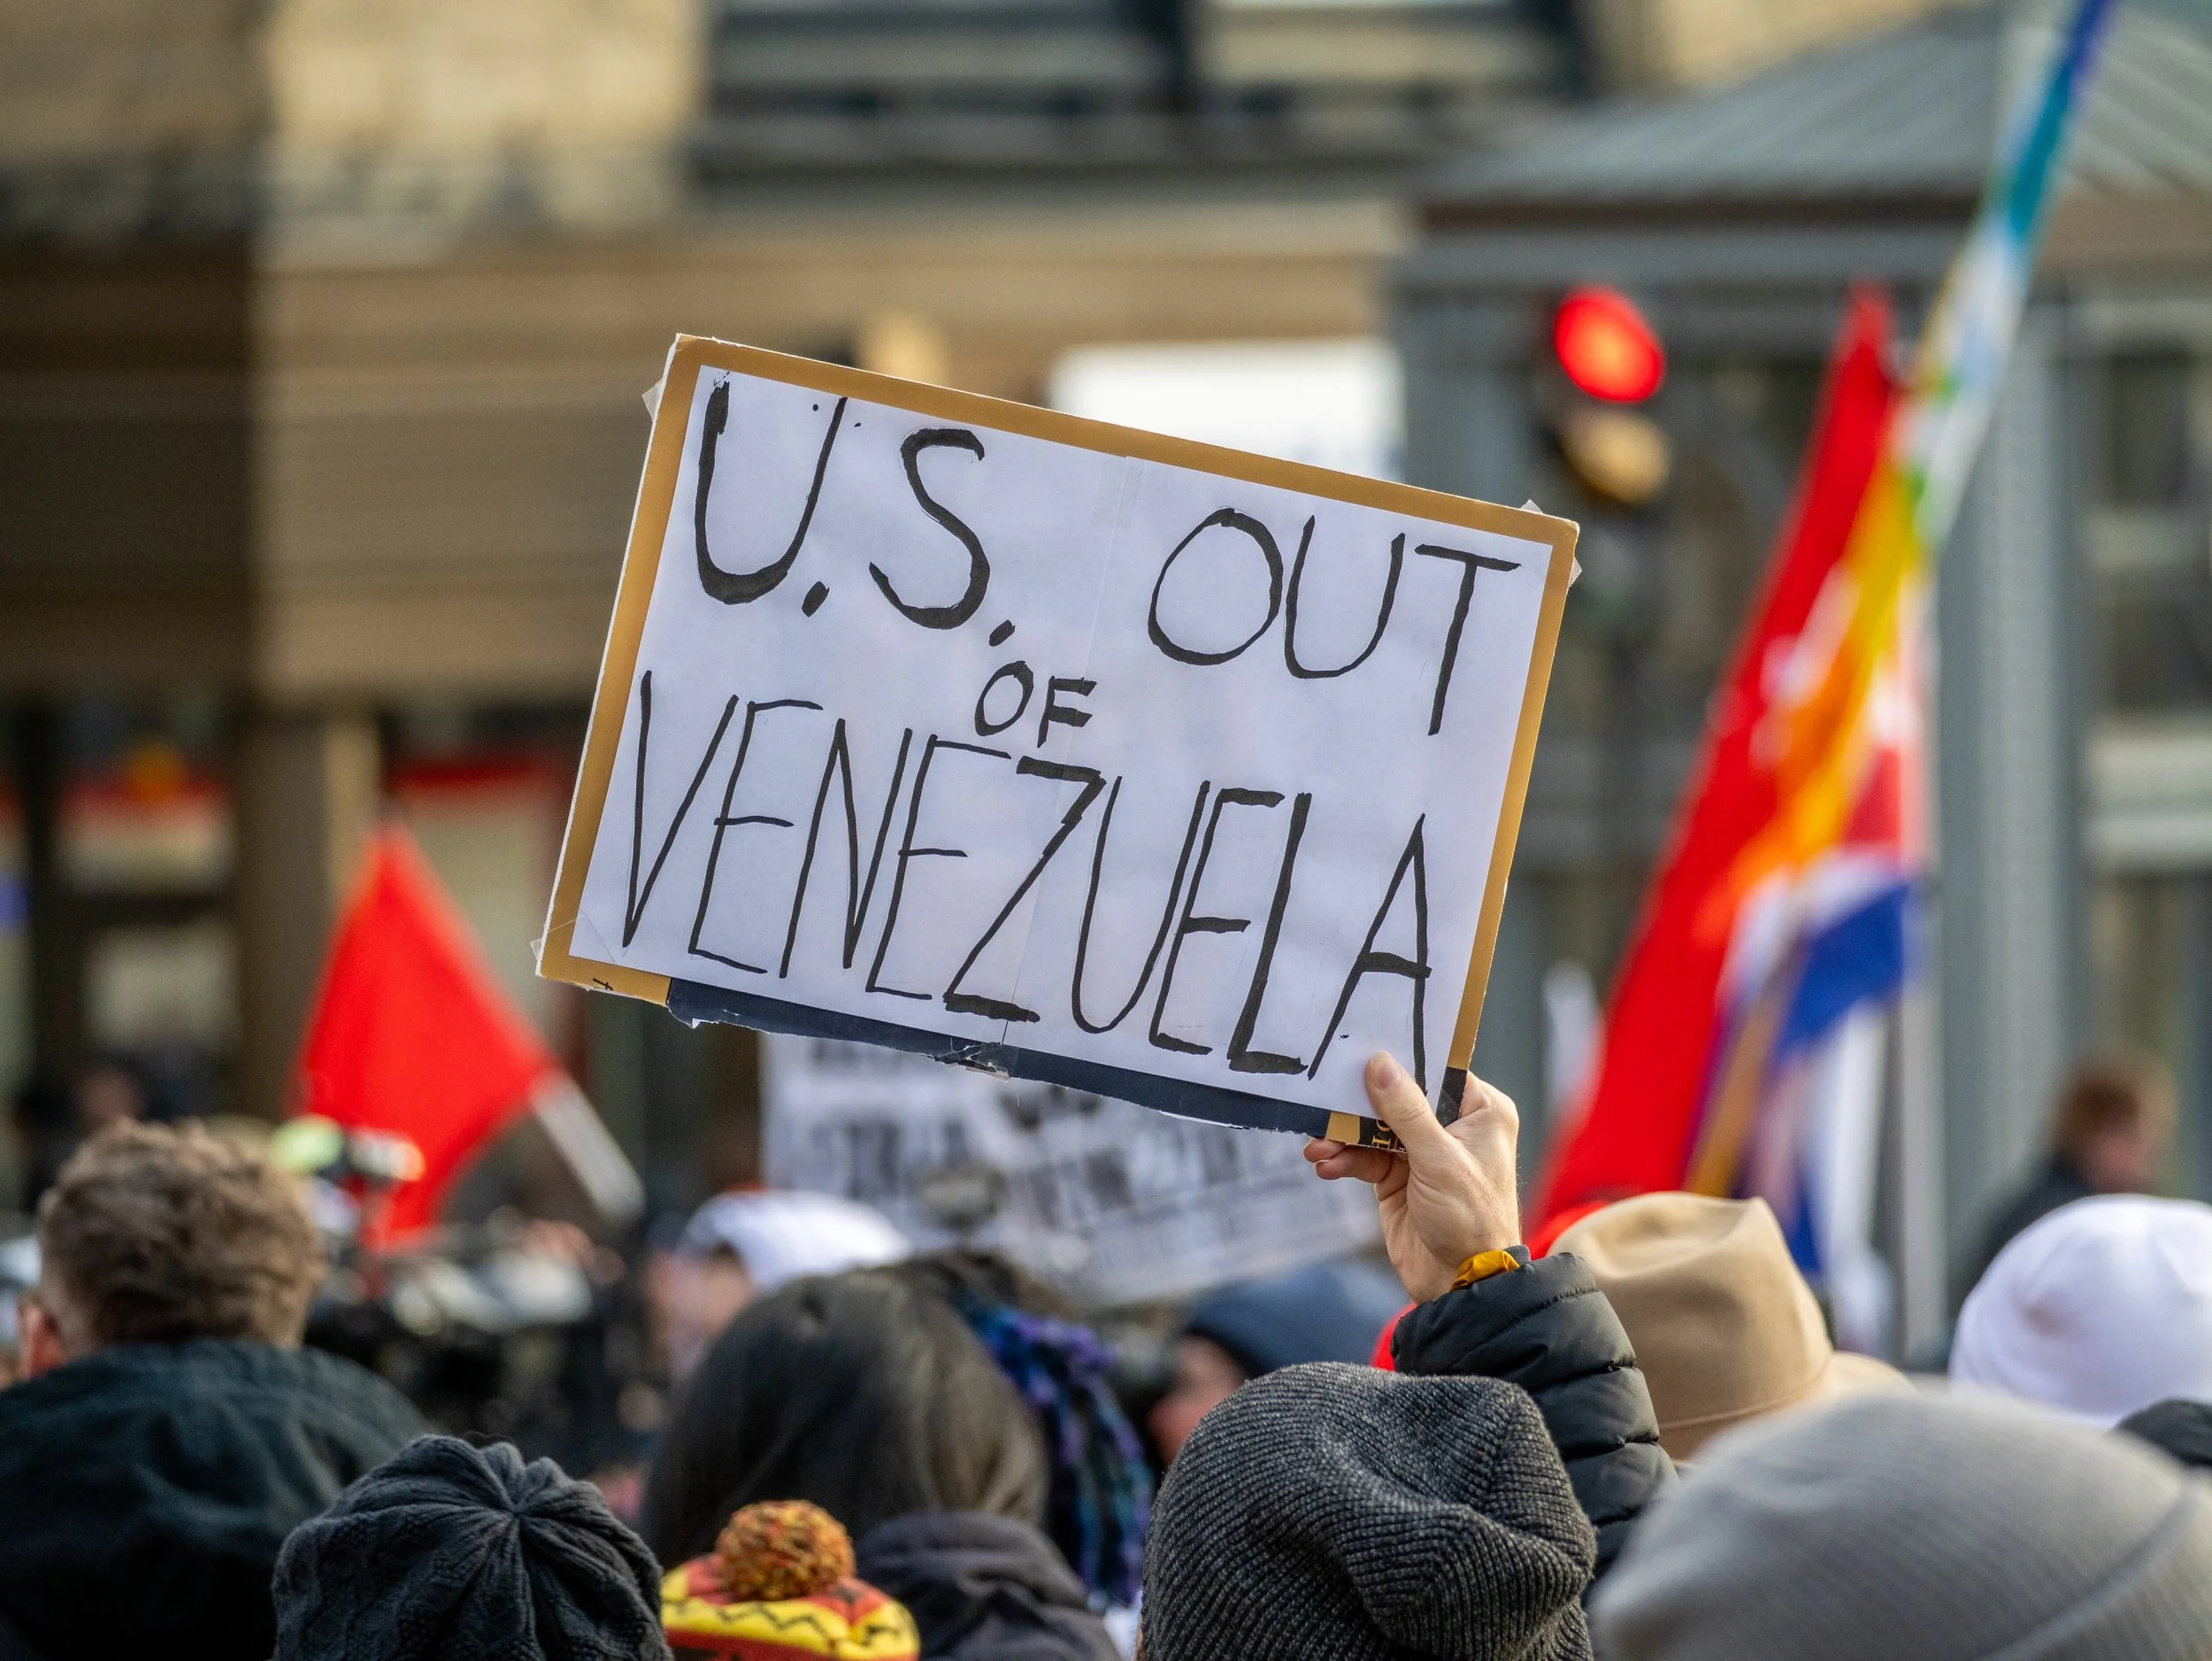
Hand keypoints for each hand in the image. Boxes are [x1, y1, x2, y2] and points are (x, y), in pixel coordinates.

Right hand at [1304, 1052, 1521, 1301]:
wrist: (1461, 1282)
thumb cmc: (1471, 1218)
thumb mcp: (1439, 1159)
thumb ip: (1406, 1111)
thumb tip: (1380, 1063)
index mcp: (1480, 1111)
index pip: (1436, 1070)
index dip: (1400, 1060)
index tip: (1361, 1048)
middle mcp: (1453, 1126)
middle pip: (1397, 1098)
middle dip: (1358, 1104)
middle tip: (1325, 1100)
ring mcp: (1423, 1152)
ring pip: (1374, 1128)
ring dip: (1343, 1136)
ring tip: (1318, 1147)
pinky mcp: (1398, 1177)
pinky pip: (1365, 1157)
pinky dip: (1344, 1159)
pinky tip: (1326, 1165)